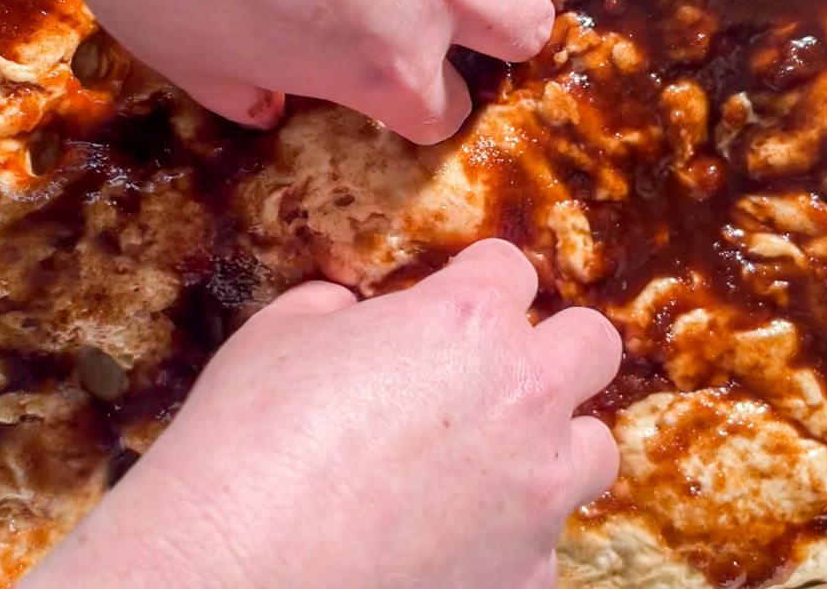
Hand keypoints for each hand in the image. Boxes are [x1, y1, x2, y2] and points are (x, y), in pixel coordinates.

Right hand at [24, 240, 621, 588]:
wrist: (234, 569)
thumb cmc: (246, 443)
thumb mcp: (275, 336)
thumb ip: (334, 310)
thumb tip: (350, 315)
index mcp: (465, 323)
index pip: (511, 268)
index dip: (480, 278)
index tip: (462, 295)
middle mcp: (522, 401)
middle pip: (592, 345)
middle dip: (554, 348)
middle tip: (499, 370)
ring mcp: (534, 495)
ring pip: (593, 451)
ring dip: (552, 445)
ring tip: (487, 462)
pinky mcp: (524, 575)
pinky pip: (544, 542)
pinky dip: (509, 532)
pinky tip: (448, 536)